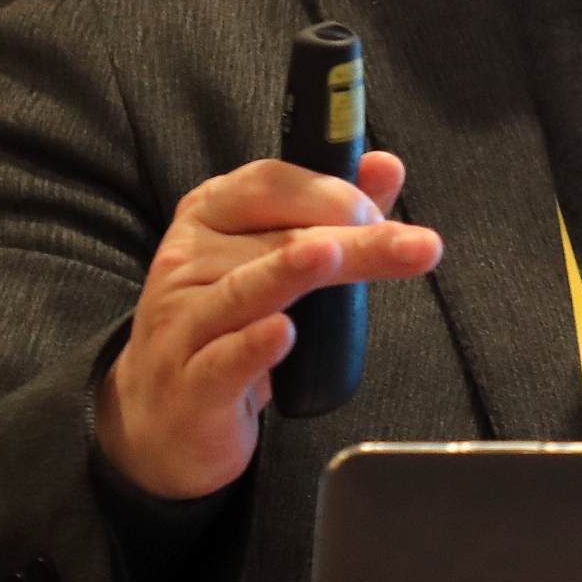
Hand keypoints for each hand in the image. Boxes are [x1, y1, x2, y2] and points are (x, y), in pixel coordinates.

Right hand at [96, 151, 440, 498]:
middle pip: (275, 240)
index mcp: (209, 215)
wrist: (165, 416)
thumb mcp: (276, 260)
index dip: (330, 192)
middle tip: (415, 245)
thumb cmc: (230, 326)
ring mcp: (180, 322)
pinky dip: (253, 346)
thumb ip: (333, 213)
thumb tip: (385, 165)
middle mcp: (186, 260)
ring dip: (290, 273)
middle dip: (350, 241)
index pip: (268, 183)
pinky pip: (224, 360)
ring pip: (246, 292)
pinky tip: (285, 333)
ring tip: (331, 255)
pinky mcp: (188, 384)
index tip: (382, 213)